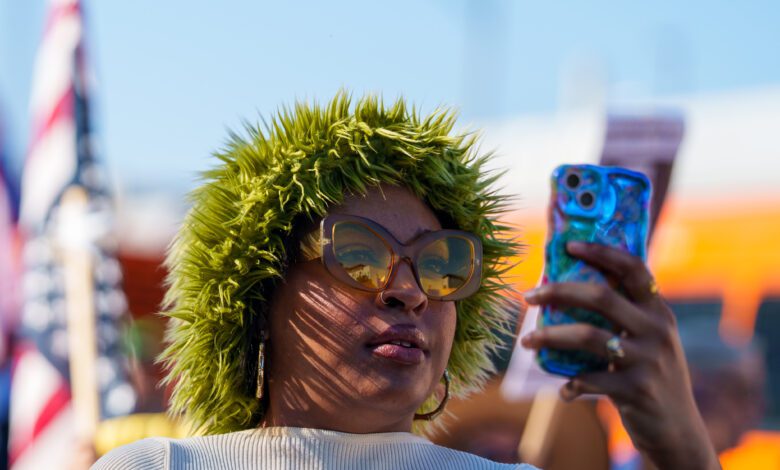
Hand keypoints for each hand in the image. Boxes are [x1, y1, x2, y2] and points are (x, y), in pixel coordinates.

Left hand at [520, 241, 719, 469]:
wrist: (679, 427)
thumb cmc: (650, 373)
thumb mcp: (648, 339)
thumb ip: (624, 314)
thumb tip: (570, 285)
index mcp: (658, 310)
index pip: (633, 268)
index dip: (602, 252)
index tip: (569, 245)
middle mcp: (657, 329)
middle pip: (601, 296)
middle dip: (559, 291)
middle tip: (529, 295)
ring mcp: (648, 359)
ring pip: (588, 336)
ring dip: (550, 336)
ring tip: (526, 341)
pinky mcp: (637, 389)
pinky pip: (590, 379)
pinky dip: (571, 384)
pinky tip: (564, 391)